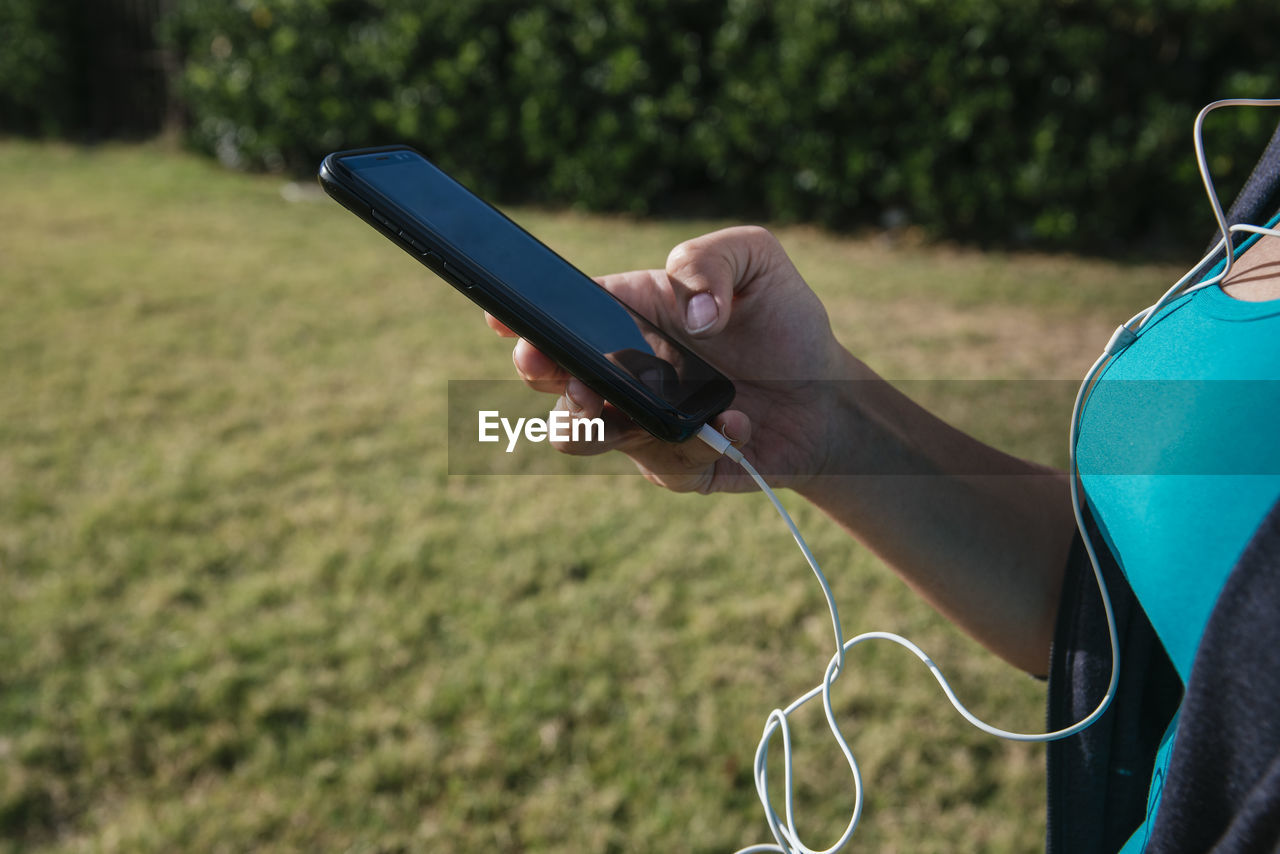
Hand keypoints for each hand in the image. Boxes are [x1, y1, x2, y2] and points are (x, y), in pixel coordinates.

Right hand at [487, 226, 854, 492]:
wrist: (829, 396)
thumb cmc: (783, 322)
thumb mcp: (758, 261)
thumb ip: (711, 259)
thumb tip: (690, 313)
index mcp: (627, 312)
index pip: (560, 312)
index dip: (520, 315)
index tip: (501, 317)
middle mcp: (620, 368)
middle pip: (549, 377)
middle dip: (541, 373)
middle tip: (573, 370)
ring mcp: (637, 420)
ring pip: (576, 434)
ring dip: (587, 425)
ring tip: (620, 408)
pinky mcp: (669, 464)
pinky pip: (660, 462)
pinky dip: (698, 442)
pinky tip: (738, 421)